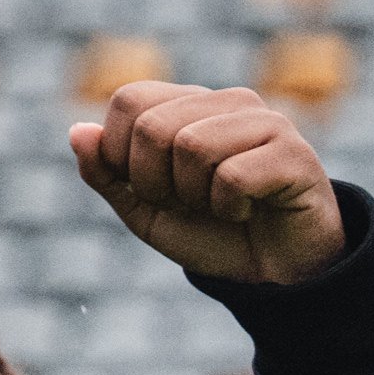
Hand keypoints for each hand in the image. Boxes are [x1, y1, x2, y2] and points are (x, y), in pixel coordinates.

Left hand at [71, 82, 347, 286]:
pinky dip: (228, 208)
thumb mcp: (142, 208)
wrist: (271, 273)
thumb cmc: (208, 233)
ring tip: (218, 205)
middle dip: (155, 182)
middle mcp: (228, 102)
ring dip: (194, 196)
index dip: (121, 154)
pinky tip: (247, 211)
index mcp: (188, 105)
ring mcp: (265, 121)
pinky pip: (233, 176)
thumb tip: (78, 131)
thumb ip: (106, 173)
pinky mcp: (295, 152)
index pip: (128, 100)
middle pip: (153, 126)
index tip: (151, 187)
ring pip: (192, 146)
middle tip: (188, 203)